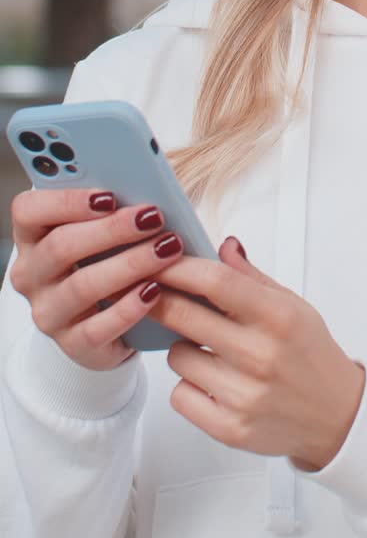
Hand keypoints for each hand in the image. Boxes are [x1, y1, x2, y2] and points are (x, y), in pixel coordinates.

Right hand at [9, 188, 184, 370]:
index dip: (66, 200)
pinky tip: (154, 292)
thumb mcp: (101, 233)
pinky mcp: (72, 344)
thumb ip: (111, 210)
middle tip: (153, 218)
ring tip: (166, 249)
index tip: (109, 195)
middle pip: (61, 246)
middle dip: (111, 230)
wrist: (106, 322)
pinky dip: (129, 308)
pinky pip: (98, 328)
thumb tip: (143, 193)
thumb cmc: (106, 261)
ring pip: (82, 286)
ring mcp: (48, 312)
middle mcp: (31, 275)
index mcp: (32, 237)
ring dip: (129, 264)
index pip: (29, 210)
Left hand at [148, 238, 365, 471]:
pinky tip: (212, 381)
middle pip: (183, 315)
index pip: (214, 281)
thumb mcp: (293, 306)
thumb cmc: (311, 355)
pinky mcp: (229, 428)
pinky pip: (179, 395)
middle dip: (159, 300)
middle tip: (154, 294)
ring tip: (209, 350)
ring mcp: (244, 394)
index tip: (157, 261)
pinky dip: (189, 386)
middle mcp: (260, 355)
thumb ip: (252, 278)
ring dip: (183, 348)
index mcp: (279, 316)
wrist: (338, 416)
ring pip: (177, 356)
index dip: (178, 268)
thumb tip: (224, 247)